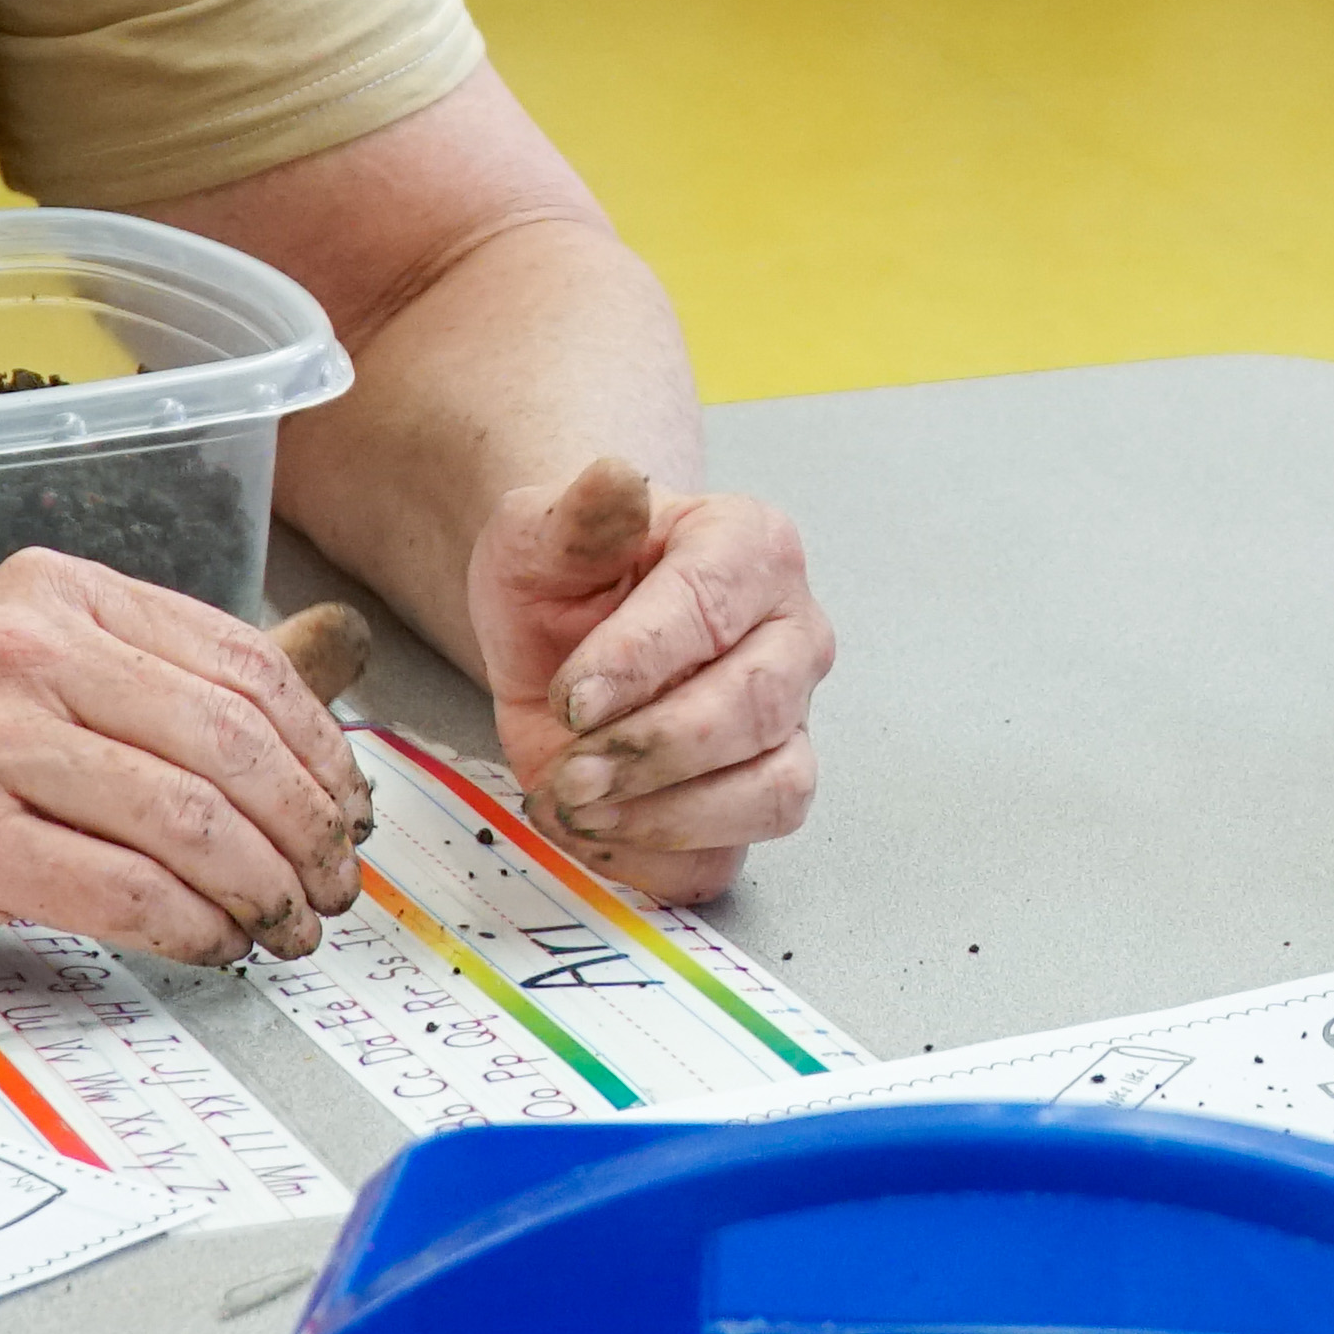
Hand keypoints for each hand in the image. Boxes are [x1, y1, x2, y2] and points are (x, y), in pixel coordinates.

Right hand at [0, 548, 373, 975]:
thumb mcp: (49, 681)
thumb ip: (177, 680)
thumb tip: (343, 657)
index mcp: (57, 592)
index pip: (241, 661)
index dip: (321, 749)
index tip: (349, 813)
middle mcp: (22, 648)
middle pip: (230, 742)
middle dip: (307, 830)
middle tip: (332, 889)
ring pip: (191, 819)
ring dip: (264, 890)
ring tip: (287, 927)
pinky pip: (130, 892)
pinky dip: (197, 929)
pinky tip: (217, 946)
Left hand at [476, 458, 831, 905]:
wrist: (564, 638)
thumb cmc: (567, 578)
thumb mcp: (540, 532)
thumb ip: (577, 512)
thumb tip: (614, 478)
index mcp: (751, 547)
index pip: (711, 609)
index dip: (638, 663)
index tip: (569, 699)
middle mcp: (794, 635)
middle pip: (755, 707)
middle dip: (653, 750)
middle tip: (571, 771)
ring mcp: (791, 721)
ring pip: (775, 788)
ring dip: (670, 813)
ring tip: (582, 805)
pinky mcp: (761, 795)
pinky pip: (740, 847)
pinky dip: (666, 855)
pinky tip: (601, 831)